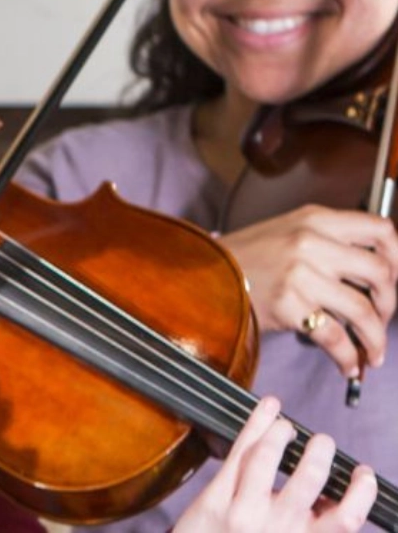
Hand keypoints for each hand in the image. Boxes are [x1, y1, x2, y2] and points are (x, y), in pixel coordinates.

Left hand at [175, 396, 375, 531]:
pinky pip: (238, 453)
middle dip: (320, 451)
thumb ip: (310, 526)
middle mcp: (276, 530)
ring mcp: (243, 512)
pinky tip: (268, 410)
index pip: (345, 519)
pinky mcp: (215, 499)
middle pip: (308, 478)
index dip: (360, 493)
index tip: (363, 474)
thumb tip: (330, 497)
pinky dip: (256, 424)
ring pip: (265, 457)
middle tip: (323, 442)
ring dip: (280, 431)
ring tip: (286, 427)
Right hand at [222, 205, 397, 375]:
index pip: (381, 230)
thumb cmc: (247, 257)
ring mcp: (301, 274)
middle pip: (381, 274)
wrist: (205, 273)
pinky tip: (349, 364)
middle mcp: (312, 242)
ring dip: (376, 338)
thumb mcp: (289, 232)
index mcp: (316, 219)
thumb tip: (376, 274)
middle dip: (390, 305)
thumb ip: (329, 242)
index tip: (394, 280)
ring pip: (364, 310)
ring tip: (373, 352)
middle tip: (380, 319)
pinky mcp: (290, 305)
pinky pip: (335, 337)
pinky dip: (349, 357)